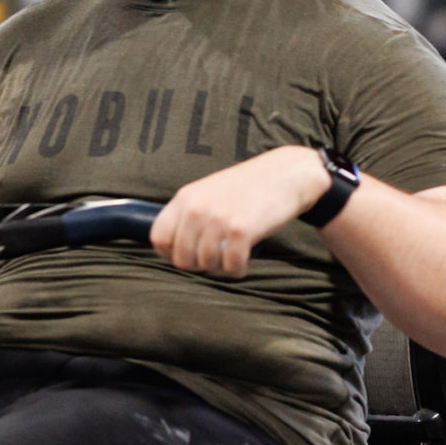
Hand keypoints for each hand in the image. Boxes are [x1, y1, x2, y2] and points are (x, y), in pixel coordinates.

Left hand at [151, 145, 329, 277]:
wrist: (287, 174)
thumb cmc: (248, 187)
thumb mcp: (209, 192)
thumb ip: (190, 214)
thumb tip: (173, 249)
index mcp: (185, 198)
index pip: (158, 238)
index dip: (170, 255)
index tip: (188, 257)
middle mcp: (196, 209)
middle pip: (181, 258)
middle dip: (198, 266)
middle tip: (216, 259)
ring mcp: (218, 219)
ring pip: (206, 265)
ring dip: (221, 268)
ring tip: (233, 257)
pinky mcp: (241, 231)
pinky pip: (230, 266)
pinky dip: (238, 270)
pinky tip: (244, 262)